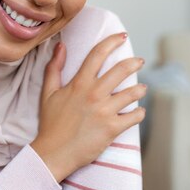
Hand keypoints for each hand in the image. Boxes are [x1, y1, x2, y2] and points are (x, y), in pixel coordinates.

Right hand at [30, 32, 145, 181]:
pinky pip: (134, 117)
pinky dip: (139, 113)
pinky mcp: (112, 128)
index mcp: (79, 84)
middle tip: (139, 61)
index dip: (111, 42)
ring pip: (132, 93)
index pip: (97, 55)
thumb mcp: (48, 93)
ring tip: (142, 89)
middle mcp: (94, 94)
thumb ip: (54, 68)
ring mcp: (105, 111)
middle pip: (120, 70)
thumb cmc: (51, 124)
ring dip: (140, 89)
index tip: (122, 36)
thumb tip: (61, 46)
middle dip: (134, 63)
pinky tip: (139, 112)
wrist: (54, 153)